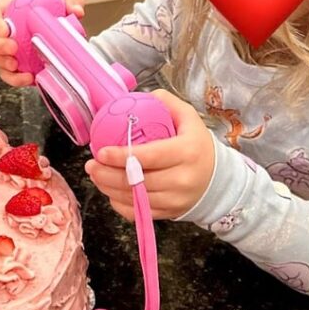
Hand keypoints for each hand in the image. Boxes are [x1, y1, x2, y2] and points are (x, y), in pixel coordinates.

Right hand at [0, 0, 84, 86]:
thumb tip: (76, 11)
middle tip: (14, 49)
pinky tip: (27, 77)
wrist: (53, 28)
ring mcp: (0, 48)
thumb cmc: (50, 8)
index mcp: (6, 9)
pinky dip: (13, 78)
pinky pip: (4, 74)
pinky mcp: (8, 64)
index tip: (5, 30)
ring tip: (16, 65)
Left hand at [85, 89, 214, 221]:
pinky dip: (119, 203)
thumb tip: (139, 96)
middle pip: (137, 181)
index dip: (122, 156)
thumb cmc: (197, 145)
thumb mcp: (188, 118)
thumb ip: (165, 102)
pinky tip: (110, 190)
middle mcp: (182, 179)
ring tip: (95, 174)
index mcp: (187, 152)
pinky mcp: (169, 213)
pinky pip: (138, 212)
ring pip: (134, 198)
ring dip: (108, 188)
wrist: (217, 178)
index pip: (149, 156)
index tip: (101, 152)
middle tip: (91, 164)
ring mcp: (175, 200)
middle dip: (107, 174)